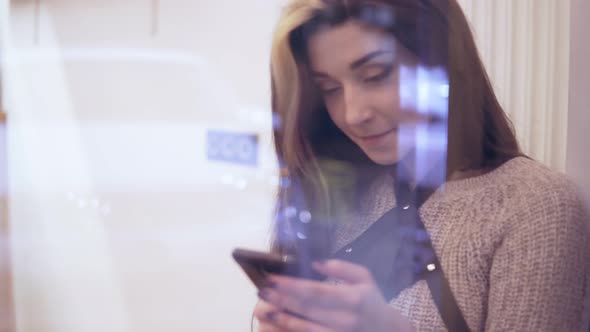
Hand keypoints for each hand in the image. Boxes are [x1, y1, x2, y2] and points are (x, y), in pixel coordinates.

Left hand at [253, 259, 415, 331]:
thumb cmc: (373, 302)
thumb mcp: (365, 278)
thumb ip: (342, 268)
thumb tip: (315, 262)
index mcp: (353, 298)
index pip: (316, 290)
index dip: (291, 285)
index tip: (272, 278)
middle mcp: (346, 319)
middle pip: (306, 309)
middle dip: (280, 299)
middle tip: (260, 291)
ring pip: (305, 328)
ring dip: (281, 319)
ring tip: (263, 309)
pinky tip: (276, 326)